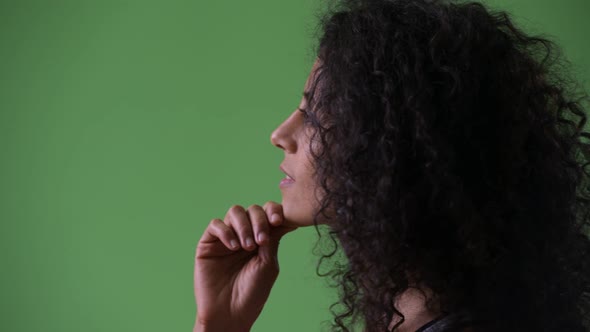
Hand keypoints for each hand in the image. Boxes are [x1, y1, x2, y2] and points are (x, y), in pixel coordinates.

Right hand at [193, 201, 297, 331]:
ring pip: (235, 211)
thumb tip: (281, 215)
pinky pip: (215, 225)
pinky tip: (233, 247)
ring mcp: (226, 237)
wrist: (230, 313)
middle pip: (253, 210)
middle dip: (260, 221)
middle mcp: (245, 234)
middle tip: (261, 240)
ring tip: (247, 247)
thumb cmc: (252, 292)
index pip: (269, 213)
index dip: (275, 211)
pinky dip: (226, 231)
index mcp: (262, 238)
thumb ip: (272, 238)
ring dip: (244, 226)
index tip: (279, 221)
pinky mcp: (208, 243)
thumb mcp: (268, 264)